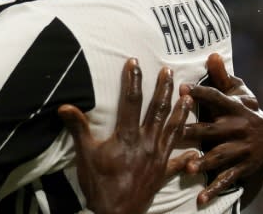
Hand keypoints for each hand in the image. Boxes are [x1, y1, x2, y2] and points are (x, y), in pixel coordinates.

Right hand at [58, 59, 194, 213]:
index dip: (132, 80)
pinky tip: (197, 151)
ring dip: (181, 111)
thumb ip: (78, 129)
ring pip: (173, 129)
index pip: (131, 101)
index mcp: (128, 136)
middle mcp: (147, 143)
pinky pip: (179, 162)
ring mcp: (158, 158)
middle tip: (168, 71)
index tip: (134, 63)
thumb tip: (65, 106)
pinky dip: (189, 156)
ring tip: (188, 95)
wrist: (115, 213)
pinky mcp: (162, 173)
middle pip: (157, 111)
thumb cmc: (99, 183)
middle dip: (163, 89)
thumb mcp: (85, 154)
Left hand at [180, 53, 262, 205]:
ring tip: (189, 168)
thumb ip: (221, 77)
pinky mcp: (244, 168)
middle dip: (196, 132)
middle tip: (175, 133)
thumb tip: (212, 54)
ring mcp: (243, 150)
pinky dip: (215, 190)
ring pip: (222, 156)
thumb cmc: (242, 111)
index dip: (200, 93)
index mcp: (235, 108)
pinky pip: (228, 179)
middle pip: (214, 130)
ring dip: (206, 162)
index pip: (216, 98)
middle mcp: (240, 129)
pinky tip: (200, 199)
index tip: (181, 88)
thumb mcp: (236, 93)